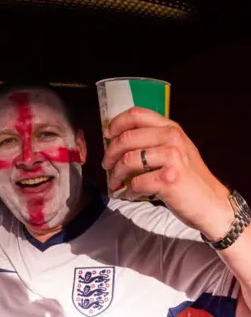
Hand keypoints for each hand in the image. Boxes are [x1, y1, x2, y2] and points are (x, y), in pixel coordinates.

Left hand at [102, 107, 232, 238]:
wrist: (210, 202)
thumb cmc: (187, 178)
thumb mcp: (174, 150)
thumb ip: (152, 140)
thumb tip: (117, 139)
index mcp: (170, 128)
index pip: (136, 114)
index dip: (116, 124)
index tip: (107, 135)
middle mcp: (172, 138)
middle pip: (126, 138)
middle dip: (110, 154)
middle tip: (106, 165)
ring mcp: (172, 157)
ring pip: (127, 160)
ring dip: (115, 175)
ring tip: (115, 183)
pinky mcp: (168, 178)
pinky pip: (135, 183)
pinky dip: (127, 191)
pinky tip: (129, 194)